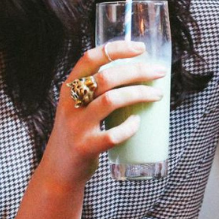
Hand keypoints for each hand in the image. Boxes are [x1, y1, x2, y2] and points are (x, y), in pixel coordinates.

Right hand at [41, 40, 166, 184]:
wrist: (59, 171)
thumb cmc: (78, 133)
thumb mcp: (78, 106)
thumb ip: (96, 90)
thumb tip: (138, 71)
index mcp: (69, 88)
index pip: (91, 58)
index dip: (117, 49)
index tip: (141, 48)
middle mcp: (71, 103)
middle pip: (107, 77)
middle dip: (138, 71)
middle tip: (159, 72)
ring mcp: (77, 126)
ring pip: (111, 100)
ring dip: (139, 94)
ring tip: (157, 95)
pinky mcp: (85, 147)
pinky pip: (113, 134)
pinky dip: (129, 127)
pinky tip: (138, 122)